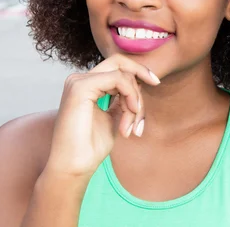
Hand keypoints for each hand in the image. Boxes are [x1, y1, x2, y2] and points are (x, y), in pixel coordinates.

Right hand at [44, 54, 159, 177]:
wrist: (74, 167)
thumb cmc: (90, 148)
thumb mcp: (113, 118)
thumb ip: (122, 100)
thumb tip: (137, 85)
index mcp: (86, 85)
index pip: (117, 67)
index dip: (138, 72)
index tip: (156, 83)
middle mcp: (80, 79)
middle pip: (120, 62)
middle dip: (141, 75)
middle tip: (152, 92)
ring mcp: (78, 81)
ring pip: (122, 73)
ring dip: (136, 98)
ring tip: (133, 125)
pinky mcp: (80, 87)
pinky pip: (118, 79)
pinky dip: (130, 96)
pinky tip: (131, 115)